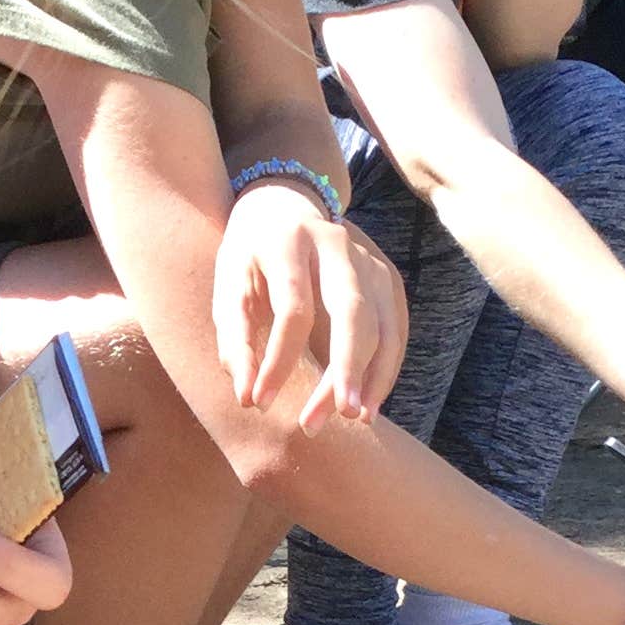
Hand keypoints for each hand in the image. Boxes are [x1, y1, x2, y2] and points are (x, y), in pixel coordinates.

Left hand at [214, 183, 408, 429]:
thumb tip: (248, 398)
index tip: (260, 403)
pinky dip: (386, 369)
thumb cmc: (249, 257)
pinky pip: (396, 329)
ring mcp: (369, 258)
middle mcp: (336, 243)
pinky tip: (369, 403)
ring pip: (383, 322)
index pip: (292, 308)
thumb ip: (235, 341)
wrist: (283, 204)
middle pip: (352, 309)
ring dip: (374, 376)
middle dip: (347, 366)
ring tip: (357, 419)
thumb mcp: (228, 289)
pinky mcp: (388, 277)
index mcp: (288, 241)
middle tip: (338, 415)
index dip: (277, 360)